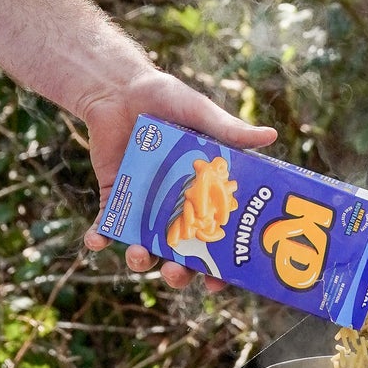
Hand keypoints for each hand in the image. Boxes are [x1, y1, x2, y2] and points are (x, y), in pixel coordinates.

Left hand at [78, 66, 276, 289]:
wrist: (123, 88)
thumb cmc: (169, 100)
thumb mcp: (201, 115)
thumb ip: (230, 131)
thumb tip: (271, 135)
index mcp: (204, 196)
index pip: (217, 240)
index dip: (219, 265)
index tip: (219, 280)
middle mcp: (175, 208)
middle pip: (180, 256)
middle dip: (178, 273)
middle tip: (176, 272)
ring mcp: (143, 207)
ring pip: (143, 249)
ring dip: (140, 261)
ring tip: (138, 255)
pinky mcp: (113, 197)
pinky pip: (106, 226)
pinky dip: (99, 237)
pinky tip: (96, 240)